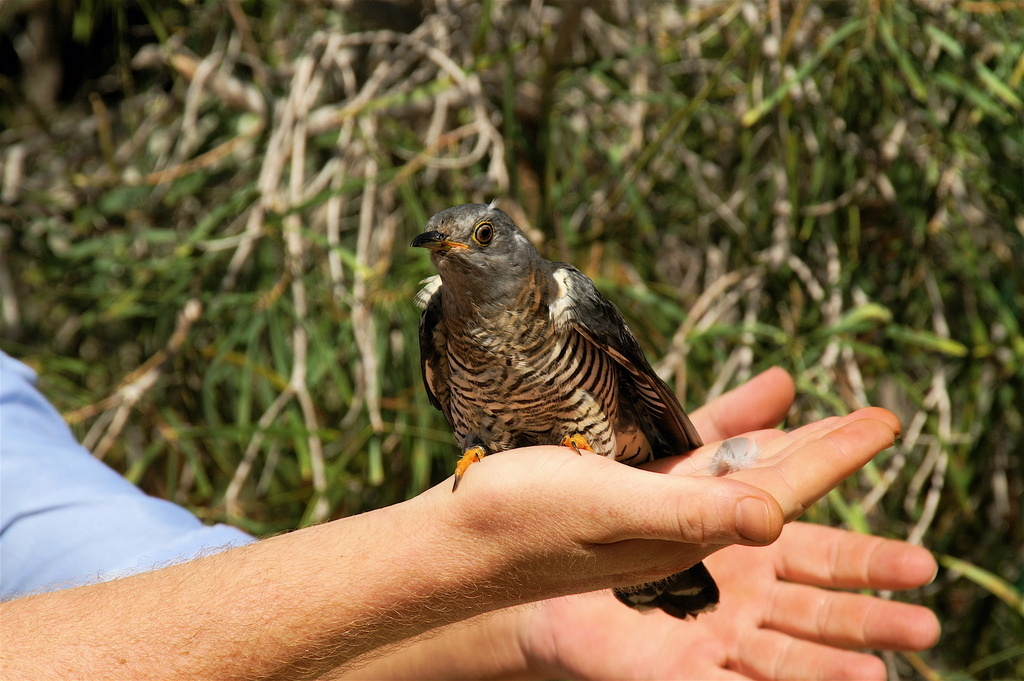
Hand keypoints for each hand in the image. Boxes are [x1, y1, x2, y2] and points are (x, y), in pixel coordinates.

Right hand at [341, 368, 936, 680]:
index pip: (780, 486)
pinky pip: (691, 473)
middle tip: (874, 422)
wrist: (461, 544)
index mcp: (688, 528)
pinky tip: (730, 441)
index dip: (836, 452)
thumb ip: (690, 509)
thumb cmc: (524, 522)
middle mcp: (678, 525)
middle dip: (824, 453)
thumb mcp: (611, 509)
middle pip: (769, 484)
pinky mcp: (622, 503)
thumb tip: (776, 516)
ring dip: (782, 454)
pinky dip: (722, 450)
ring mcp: (651, 516)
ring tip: (819, 430)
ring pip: (733, 479)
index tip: (886, 421)